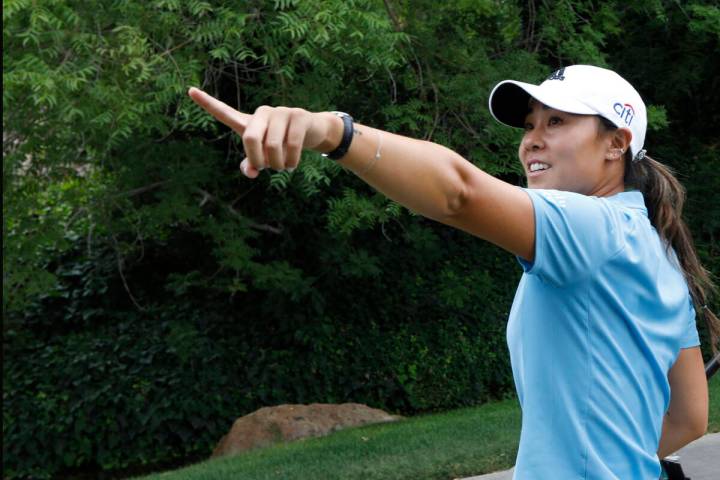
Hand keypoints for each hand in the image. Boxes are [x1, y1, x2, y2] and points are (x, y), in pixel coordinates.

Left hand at [187, 87, 335, 177]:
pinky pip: (292, 145)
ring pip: (273, 145)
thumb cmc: (282, 145)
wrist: (312, 132)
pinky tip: (292, 164)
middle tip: (266, 169)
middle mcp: (262, 113)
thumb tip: (250, 172)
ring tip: (284, 167)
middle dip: (258, 160)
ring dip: (278, 164)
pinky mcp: (298, 116)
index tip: (190, 90)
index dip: (208, 103)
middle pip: (250, 138)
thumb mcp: (265, 157)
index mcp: (249, 122)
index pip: (225, 112)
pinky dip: (292, 161)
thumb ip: (252, 164)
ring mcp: (280, 112)